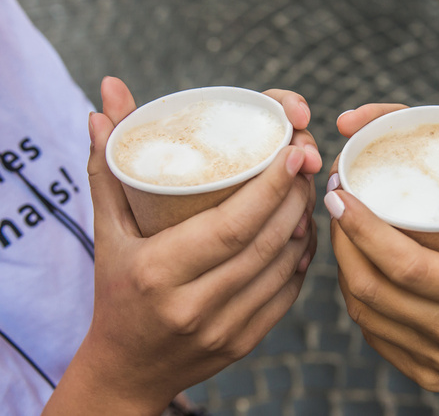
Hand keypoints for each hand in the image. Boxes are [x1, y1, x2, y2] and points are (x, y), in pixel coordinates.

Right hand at [44, 78, 318, 414]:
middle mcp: (193, 305)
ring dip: (303, 223)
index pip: (231, 226)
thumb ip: (111, 163)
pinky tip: (301, 232)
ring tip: (304, 190)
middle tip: (306, 160)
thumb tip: (108, 94)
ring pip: (284, 266)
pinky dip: (301, 258)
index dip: (270, 187)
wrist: (126, 369)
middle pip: (266, 242)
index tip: (293, 151)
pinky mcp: (245, 342)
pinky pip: (288, 293)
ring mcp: (224, 328)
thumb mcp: (108, 231)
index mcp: (157, 271)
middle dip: (295, 196)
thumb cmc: (116, 290)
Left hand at [326, 88, 438, 400]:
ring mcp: (435, 361)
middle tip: (335, 198)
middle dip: (342, 239)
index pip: (406, 265)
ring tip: (340, 225)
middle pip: (371, 287)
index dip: (364, 229)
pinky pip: (374, 331)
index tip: (340, 194)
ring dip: (344, 264)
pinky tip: (356, 264)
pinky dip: (357, 294)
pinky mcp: (424, 372)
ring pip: (364, 310)